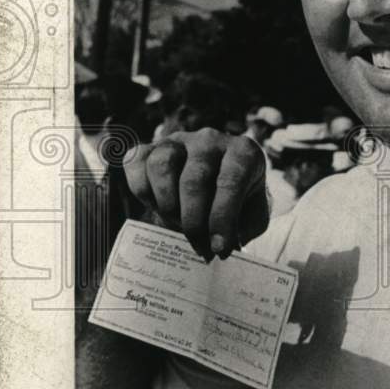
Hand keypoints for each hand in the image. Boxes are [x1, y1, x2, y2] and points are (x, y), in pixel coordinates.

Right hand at [123, 129, 268, 260]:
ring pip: (162, 165)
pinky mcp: (151, 147)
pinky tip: (159, 209)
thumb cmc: (239, 205)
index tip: (219, 249)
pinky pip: (137, 165)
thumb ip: (241, 229)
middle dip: (194, 222)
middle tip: (199, 247)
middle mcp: (211, 140)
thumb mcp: (252, 218)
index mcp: (243, 152)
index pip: (231, 182)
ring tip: (178, 227)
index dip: (222, 219)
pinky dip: (143, 193)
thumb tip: (219, 247)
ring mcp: (178, 140)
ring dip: (167, 205)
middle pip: (194, 179)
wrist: (215, 192)